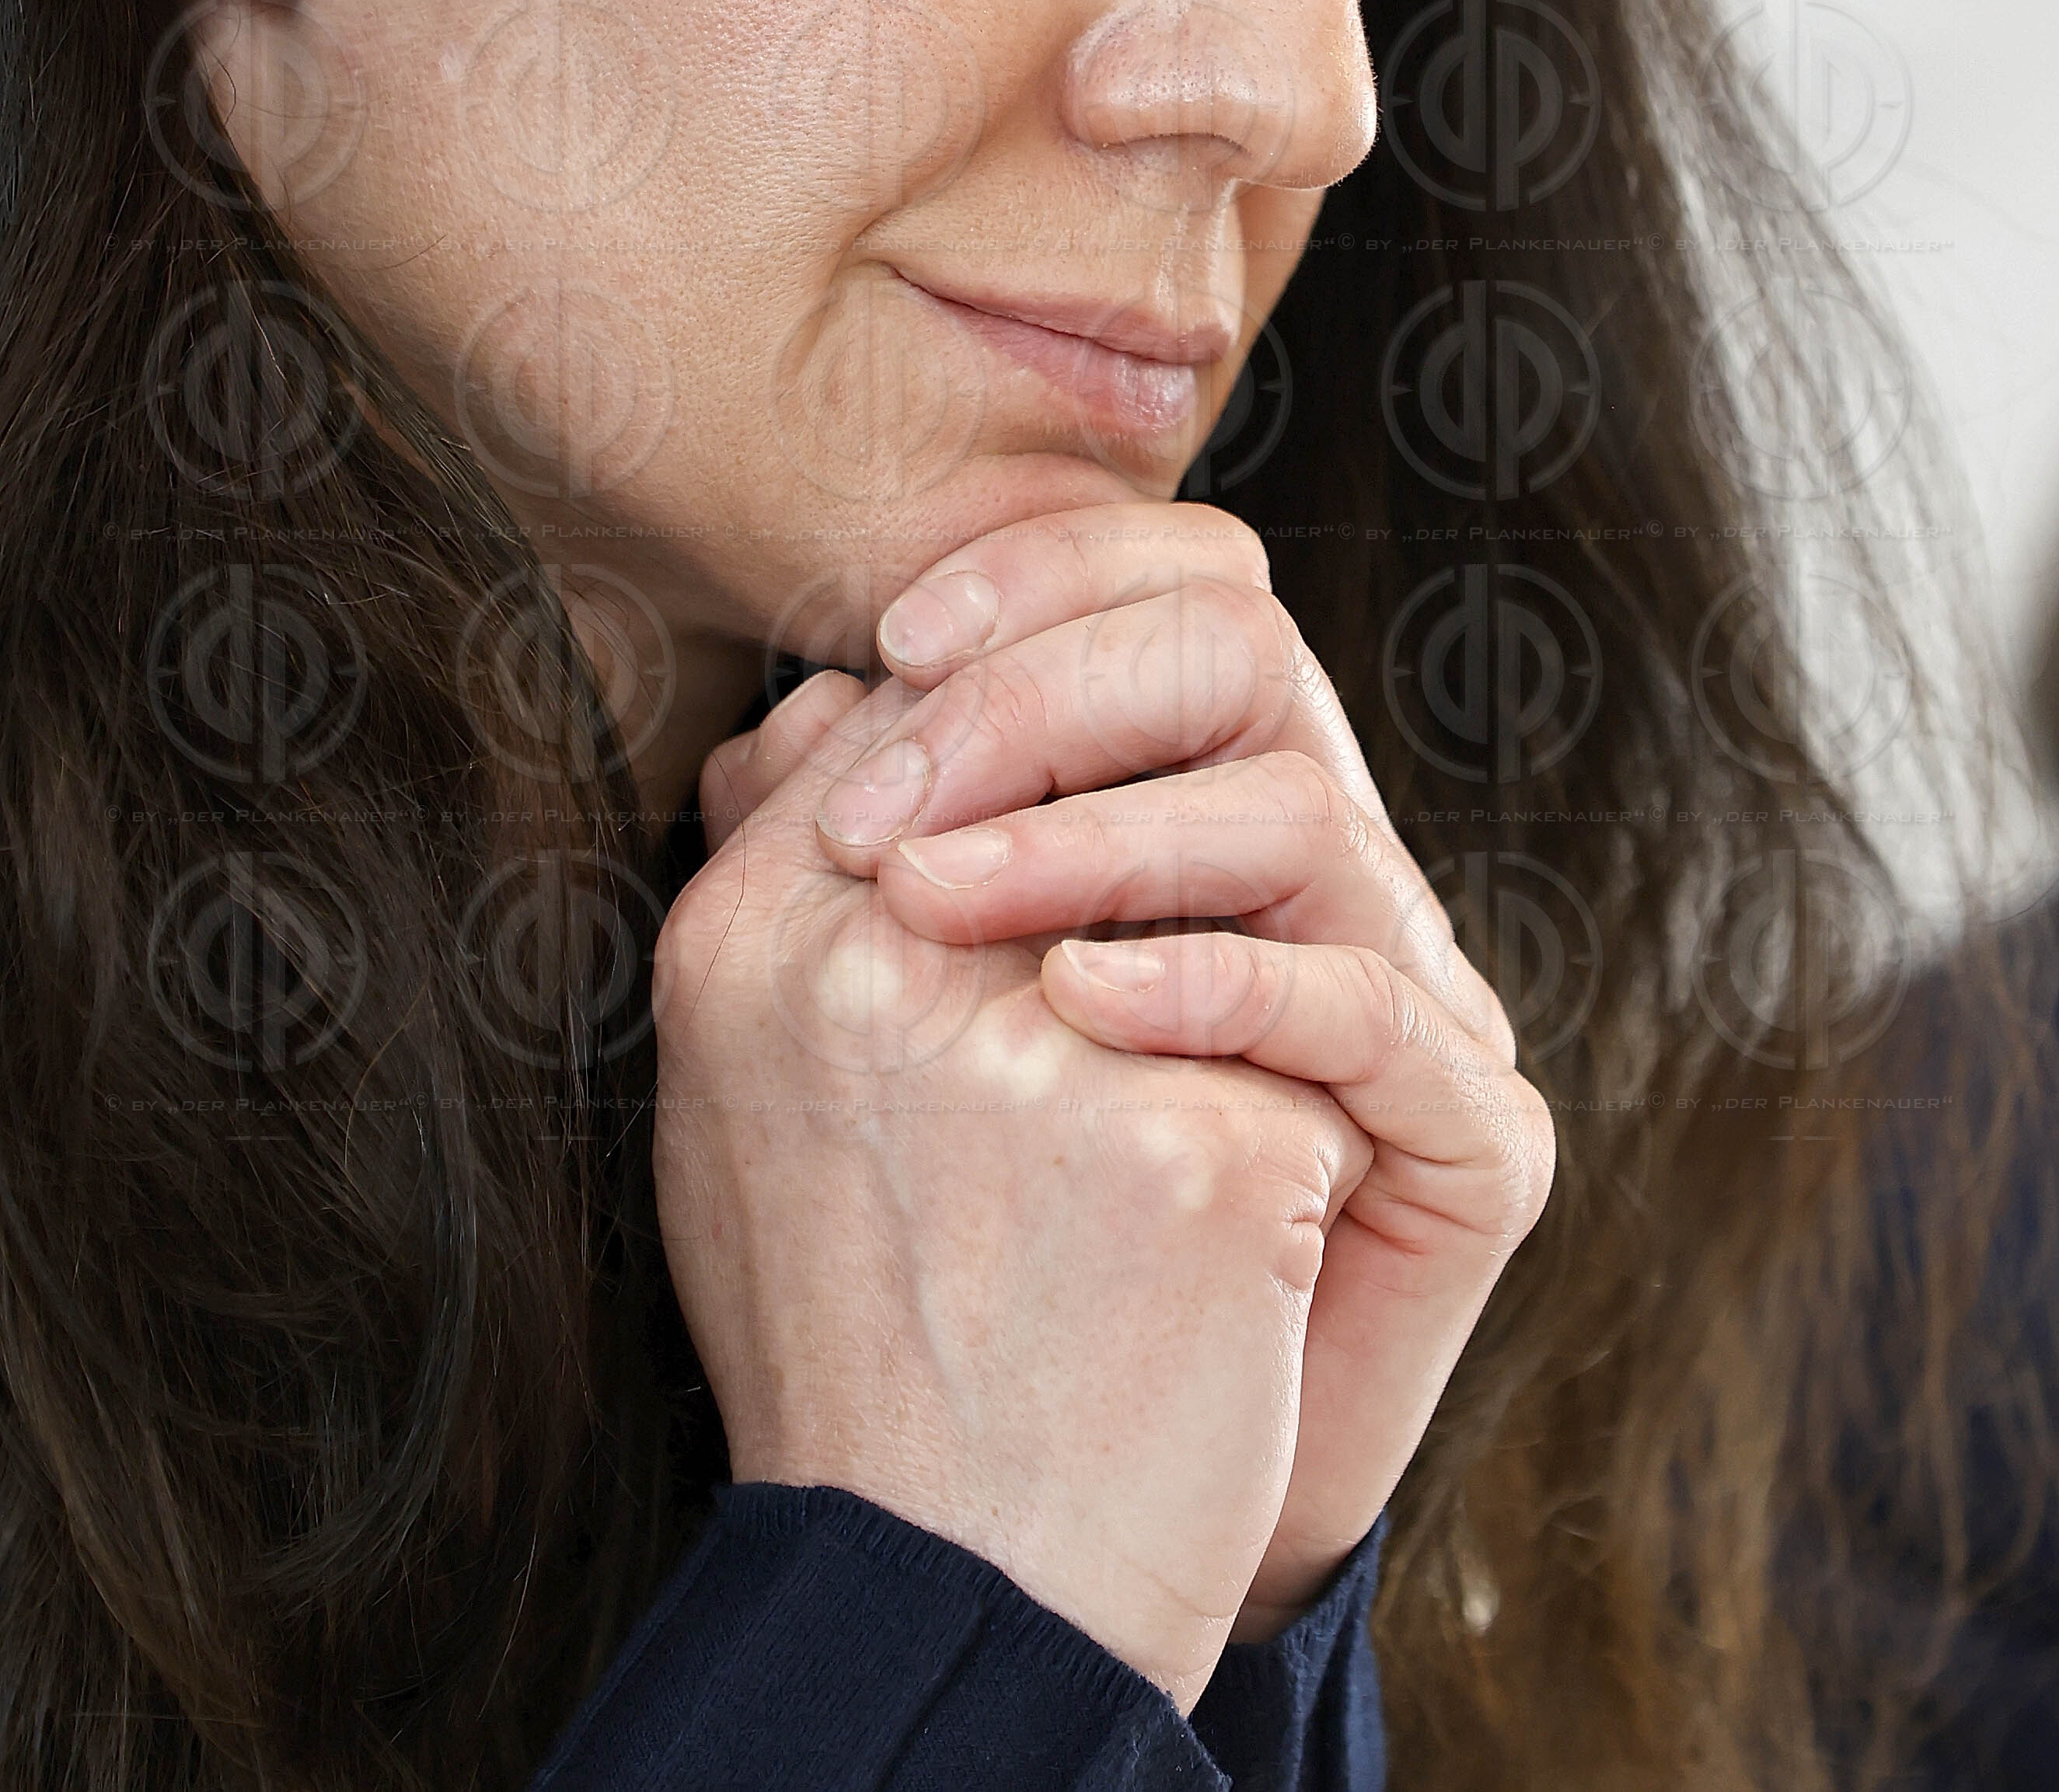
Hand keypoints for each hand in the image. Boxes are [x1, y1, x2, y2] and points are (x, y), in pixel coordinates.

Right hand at [652, 698, 1385, 1712]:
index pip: (910, 721)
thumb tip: (839, 703)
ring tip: (1204, 1086)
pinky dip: (1300, 1116)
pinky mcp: (1203, 1148)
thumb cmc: (854, 1334)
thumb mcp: (741, 1099)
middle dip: (1129, 812)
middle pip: (1062, 763)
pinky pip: (1306, 1036)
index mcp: (747, 940)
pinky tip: (1260, 1235)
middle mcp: (873, 967)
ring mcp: (1040, 1052)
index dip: (1009, 742)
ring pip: (1210, 876)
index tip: (1068, 815)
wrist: (950, 1591)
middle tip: (1161, 924)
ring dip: (1222, 968)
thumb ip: (787, 893)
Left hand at [704, 504, 1551, 1630]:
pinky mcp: (1472, 1133)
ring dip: (1100, 834)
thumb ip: (847, 853)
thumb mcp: (865, 1026)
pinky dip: (1216, 983)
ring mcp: (1407, 993)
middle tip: (889, 813)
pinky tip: (1079, 1007)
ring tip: (932, 908)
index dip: (1041, 573)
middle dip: (1051, 690)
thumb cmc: (958, 1250)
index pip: (1165, 589)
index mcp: (1193, 808)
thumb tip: (795, 701)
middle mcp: (1316, 872)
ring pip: (1302, 806)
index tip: (889, 636)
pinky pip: (1373, 1006)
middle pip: (1245, 647)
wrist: (1047, 1534)